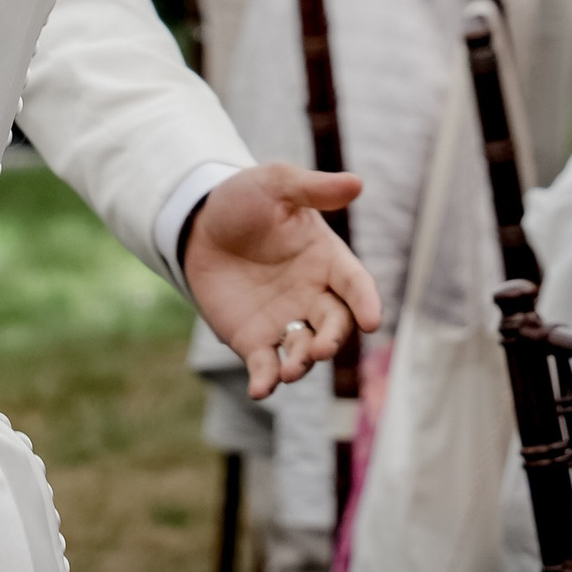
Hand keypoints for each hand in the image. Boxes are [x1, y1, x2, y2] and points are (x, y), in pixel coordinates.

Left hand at [180, 162, 383, 399]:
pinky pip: (266, 366)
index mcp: (327, 259)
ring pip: (304, 351)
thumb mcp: (276, 184)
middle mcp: (312, 295)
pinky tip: (260, 389)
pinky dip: (266, 381)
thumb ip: (313, 189)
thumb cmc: (244, 200)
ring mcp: (284, 322)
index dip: (366, 301)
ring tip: (290, 370)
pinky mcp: (254, 341)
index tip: (373, 320)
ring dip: (302, 363)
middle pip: (334, 325)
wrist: (198, 224)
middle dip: (332, 340)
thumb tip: (356, 183)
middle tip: (321, 348)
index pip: (355, 284)